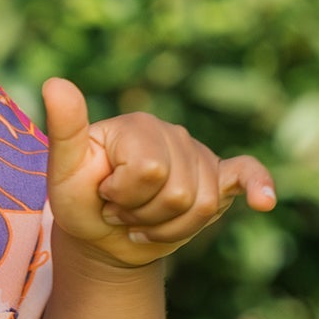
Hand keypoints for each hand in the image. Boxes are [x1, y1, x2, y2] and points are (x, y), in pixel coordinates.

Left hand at [41, 77, 275, 267]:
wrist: (102, 235)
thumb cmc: (80, 200)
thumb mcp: (64, 171)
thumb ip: (65, 130)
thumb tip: (54, 83)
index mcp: (137, 125)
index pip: (149, 172)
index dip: (124, 196)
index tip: (103, 193)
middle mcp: (171, 132)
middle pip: (178, 192)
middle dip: (145, 216)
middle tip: (121, 211)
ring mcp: (198, 154)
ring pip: (202, 206)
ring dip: (167, 228)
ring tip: (141, 219)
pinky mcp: (217, 178)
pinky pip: (245, 175)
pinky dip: (258, 186)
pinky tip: (264, 199)